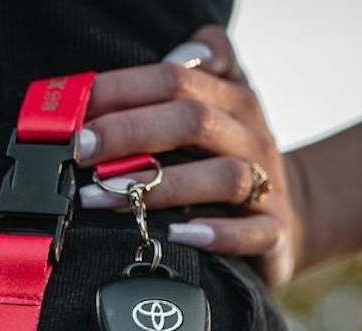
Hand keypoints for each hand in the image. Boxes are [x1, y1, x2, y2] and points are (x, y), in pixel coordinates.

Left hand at [78, 25, 302, 289]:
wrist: (285, 217)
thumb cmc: (227, 161)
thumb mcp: (215, 110)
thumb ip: (182, 83)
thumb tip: (152, 62)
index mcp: (231, 99)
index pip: (176, 79)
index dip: (123, 89)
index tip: (76, 110)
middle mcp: (250, 135)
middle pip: (193, 120)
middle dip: (129, 133)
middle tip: (80, 151)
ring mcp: (266, 184)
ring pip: (221, 177)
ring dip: (159, 188)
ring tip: (106, 199)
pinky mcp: (274, 231)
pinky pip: (251, 232)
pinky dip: (216, 234)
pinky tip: (177, 236)